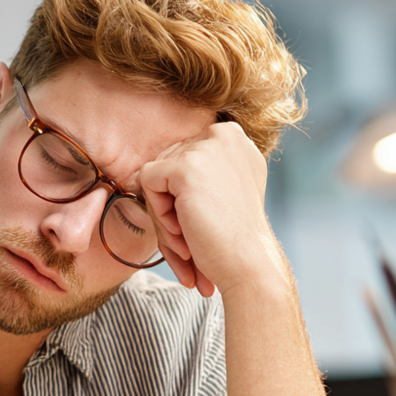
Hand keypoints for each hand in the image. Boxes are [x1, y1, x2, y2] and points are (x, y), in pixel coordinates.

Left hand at [139, 122, 277, 297]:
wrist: (248, 261)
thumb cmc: (232, 236)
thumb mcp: (222, 190)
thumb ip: (200, 171)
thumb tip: (153, 169)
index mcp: (234, 138)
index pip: (182, 156)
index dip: (181, 194)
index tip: (201, 219)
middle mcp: (223, 134)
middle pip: (167, 164)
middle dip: (170, 204)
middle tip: (190, 235)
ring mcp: (205, 147)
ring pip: (156, 175)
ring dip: (164, 213)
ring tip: (188, 237)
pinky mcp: (185, 166)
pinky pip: (147, 181)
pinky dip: (157, 211)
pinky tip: (183, 229)